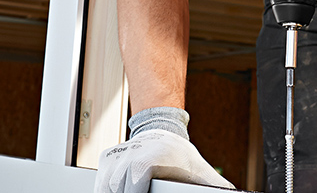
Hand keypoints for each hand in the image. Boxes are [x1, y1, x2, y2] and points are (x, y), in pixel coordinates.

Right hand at [94, 129, 233, 192]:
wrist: (161, 129)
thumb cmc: (181, 155)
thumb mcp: (200, 170)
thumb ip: (216, 185)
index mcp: (154, 159)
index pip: (136, 186)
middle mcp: (134, 154)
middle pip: (120, 189)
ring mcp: (119, 155)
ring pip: (108, 187)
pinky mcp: (108, 158)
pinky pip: (101, 182)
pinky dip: (105, 191)